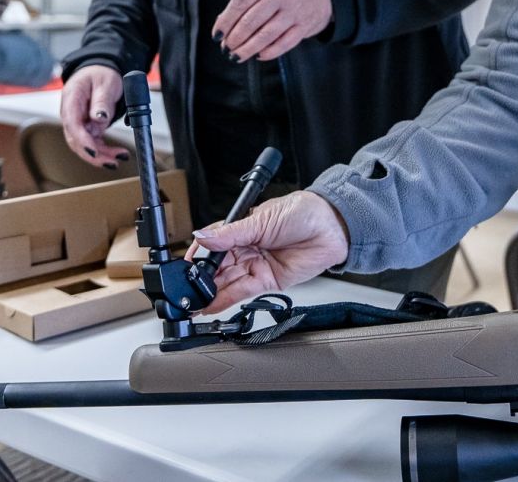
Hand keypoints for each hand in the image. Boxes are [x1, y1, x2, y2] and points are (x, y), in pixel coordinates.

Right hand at [59, 65, 128, 168]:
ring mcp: (77, 122)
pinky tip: (117, 154)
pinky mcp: (86, 128)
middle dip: (93, 155)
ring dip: (101, 155)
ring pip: (85, 145)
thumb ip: (102, 101)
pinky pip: (93, 143)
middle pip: (76, 140)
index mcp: (71, 98)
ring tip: (121, 157)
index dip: (82, 141)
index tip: (94, 152)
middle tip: (112, 161)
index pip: (72, 124)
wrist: (98, 72)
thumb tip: (99, 118)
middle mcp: (71, 113)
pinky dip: (104, 150)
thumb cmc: (100, 74)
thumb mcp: (105, 83)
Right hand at [190, 191, 350, 313]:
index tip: (184, 267)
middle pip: (217, 267)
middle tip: (187, 290)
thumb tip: (202, 236)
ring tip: (194, 304)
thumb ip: (230, 234)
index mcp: (240, 228)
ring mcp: (255, 265)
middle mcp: (245, 248)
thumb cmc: (302, 212)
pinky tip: (211, 305)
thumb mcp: (261, 220)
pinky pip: (243, 292)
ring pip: (227, 282)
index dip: (198, 256)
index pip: (212, 244)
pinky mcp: (267, 280)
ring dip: (210, 294)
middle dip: (201, 280)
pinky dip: (226, 300)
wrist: (333, 227)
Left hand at [214, 0, 331, 62]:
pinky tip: (259, 55)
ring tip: (237, 55)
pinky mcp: (305, 25)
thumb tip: (223, 23)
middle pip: (251, 21)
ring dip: (248, 49)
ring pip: (266, 35)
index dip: (226, 21)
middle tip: (226, 48)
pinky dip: (269, 52)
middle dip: (235, 38)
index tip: (217, 34)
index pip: (241, 2)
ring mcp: (295, 10)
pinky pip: (283, 43)